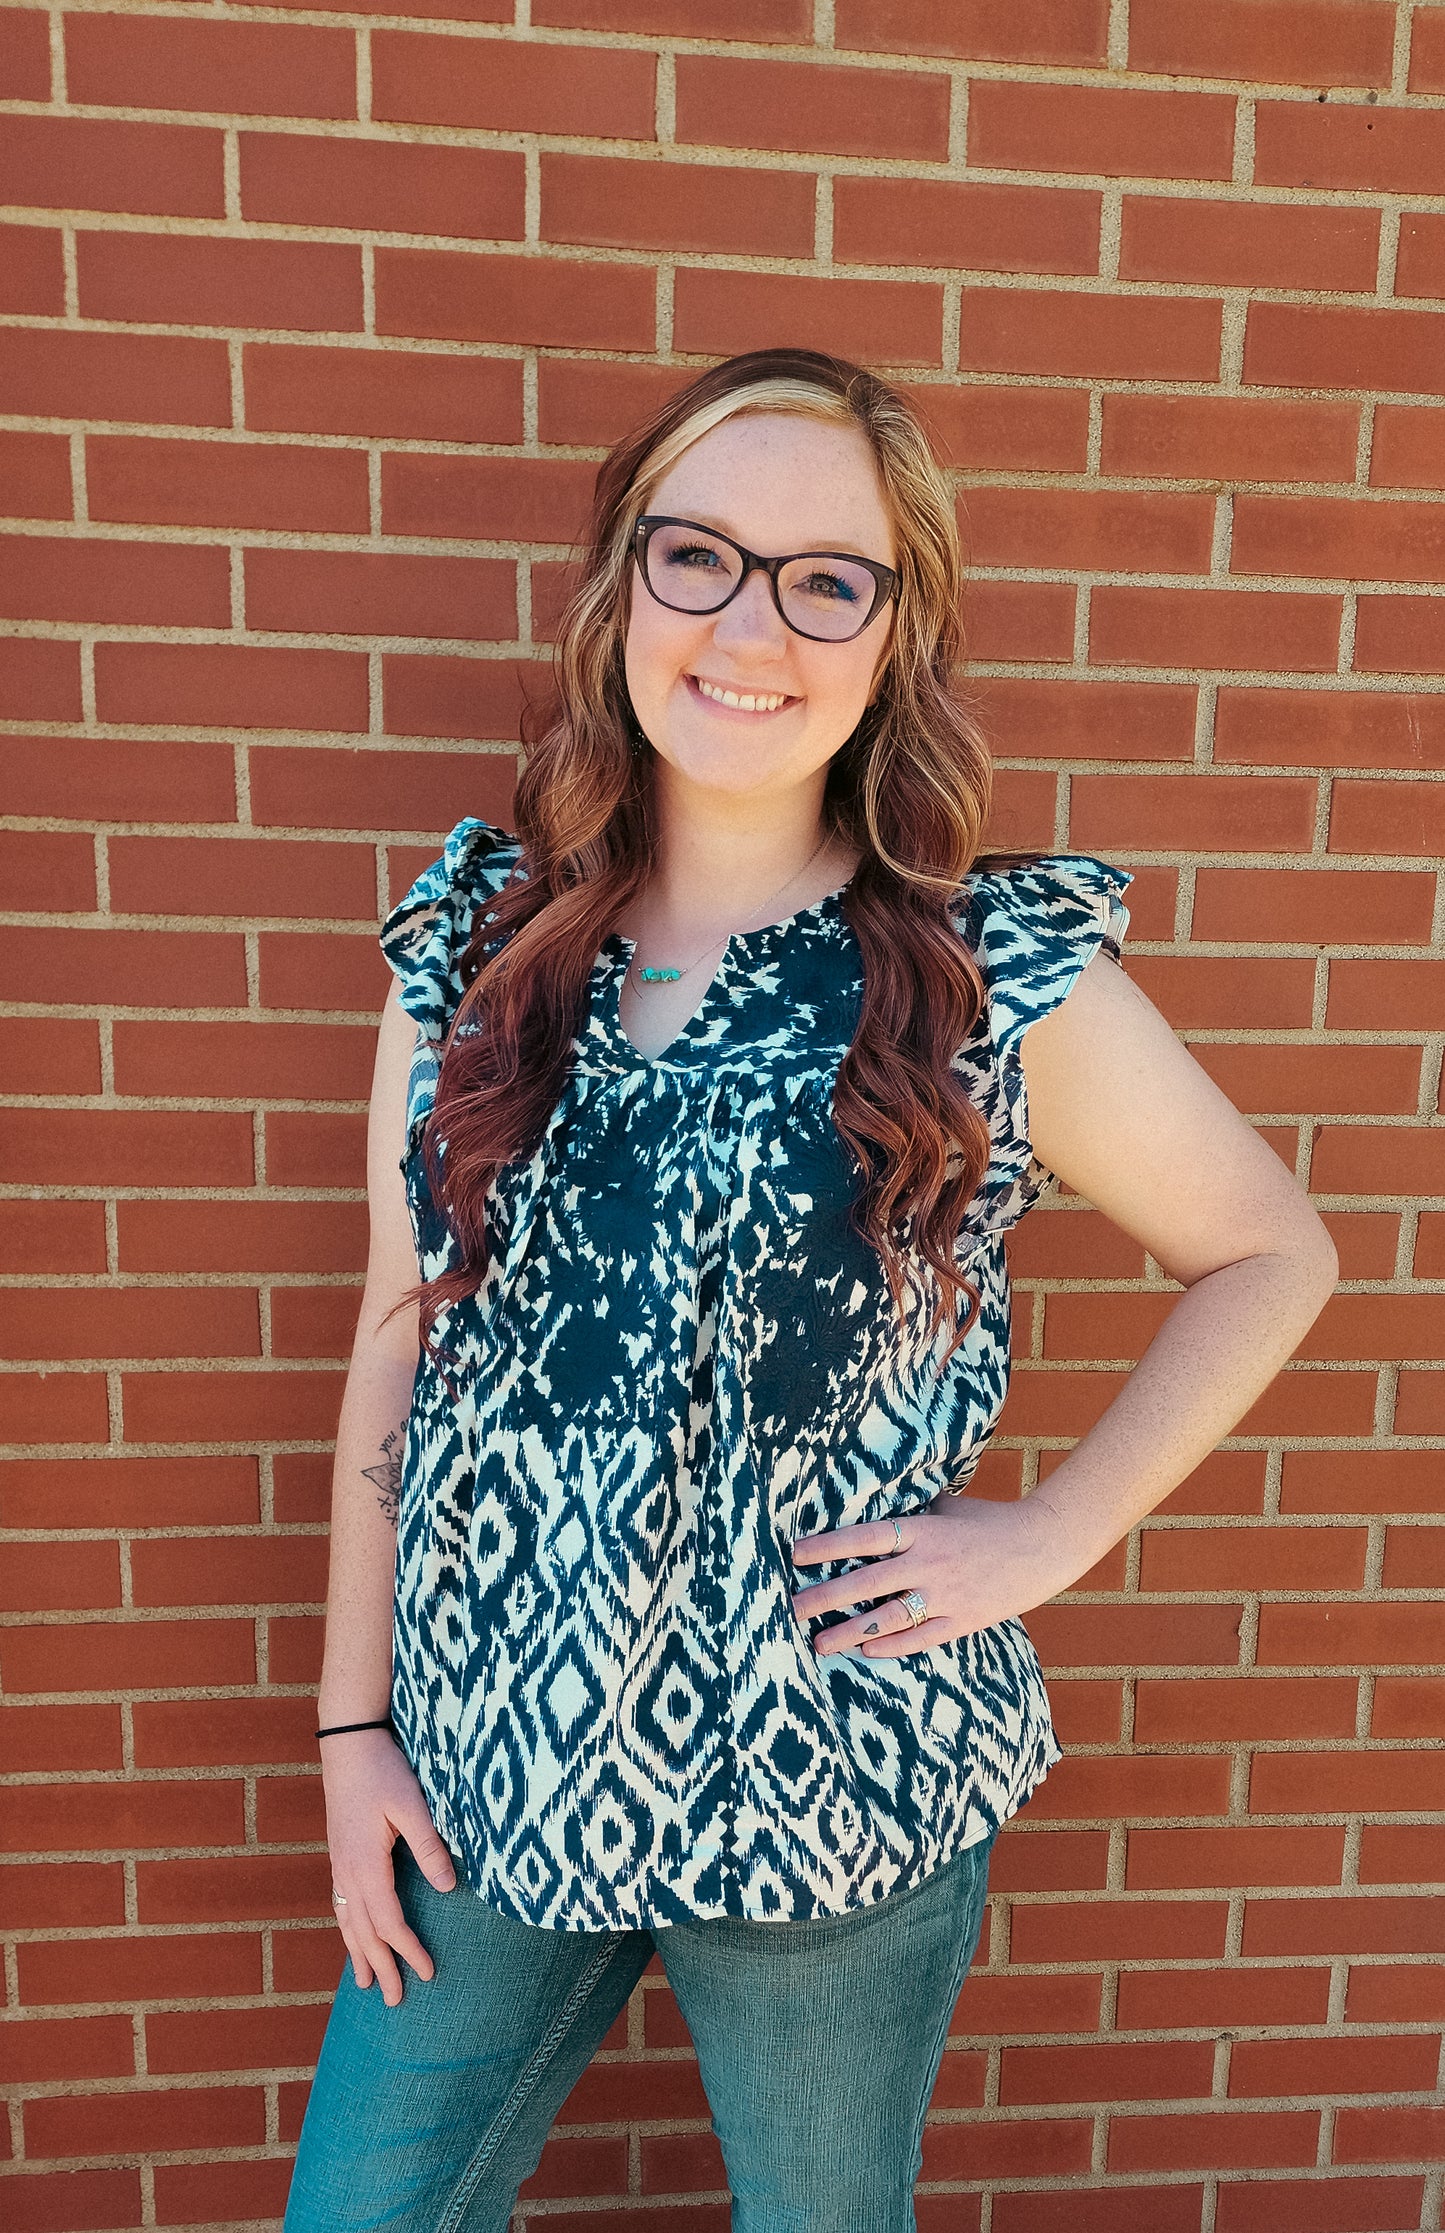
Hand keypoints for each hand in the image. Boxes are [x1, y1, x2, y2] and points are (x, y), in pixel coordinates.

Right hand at [320, 1728, 457, 2005]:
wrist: (348, 1744)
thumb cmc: (383, 1771)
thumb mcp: (413, 1806)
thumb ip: (430, 1847)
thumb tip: (449, 1888)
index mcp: (366, 1866)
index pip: (389, 1922)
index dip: (408, 1950)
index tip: (427, 1973)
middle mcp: (347, 1872)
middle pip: (363, 1933)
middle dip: (381, 1967)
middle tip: (395, 2001)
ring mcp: (339, 1864)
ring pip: (346, 1922)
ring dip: (358, 1954)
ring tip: (364, 1983)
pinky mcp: (339, 1854)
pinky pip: (340, 1904)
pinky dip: (346, 1929)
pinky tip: (351, 1935)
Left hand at [790, 1492, 1078, 1660]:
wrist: (1043, 1546)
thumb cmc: (990, 1521)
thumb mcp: (948, 1506)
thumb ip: (912, 1510)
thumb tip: (874, 1499)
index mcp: (922, 1529)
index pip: (865, 1537)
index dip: (829, 1545)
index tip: (795, 1554)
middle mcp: (929, 1563)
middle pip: (866, 1583)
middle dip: (824, 1598)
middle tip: (789, 1609)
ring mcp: (946, 1595)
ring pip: (887, 1619)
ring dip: (849, 1633)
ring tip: (818, 1644)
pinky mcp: (963, 1620)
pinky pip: (921, 1638)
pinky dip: (892, 1646)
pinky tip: (866, 1652)